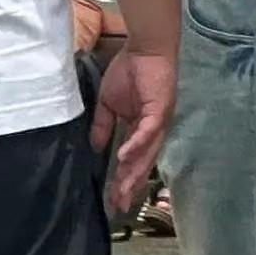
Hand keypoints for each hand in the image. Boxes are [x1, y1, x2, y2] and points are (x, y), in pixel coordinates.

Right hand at [92, 46, 177, 214]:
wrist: (144, 49)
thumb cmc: (129, 72)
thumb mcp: (109, 104)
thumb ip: (103, 125)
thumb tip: (95, 147)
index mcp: (142, 129)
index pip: (133, 160)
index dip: (124, 180)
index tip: (114, 200)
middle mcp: (153, 130)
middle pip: (142, 163)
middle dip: (130, 185)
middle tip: (119, 205)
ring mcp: (159, 121)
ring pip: (147, 152)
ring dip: (134, 171)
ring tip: (122, 189)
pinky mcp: (160, 109)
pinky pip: (147, 131)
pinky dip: (136, 145)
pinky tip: (123, 158)